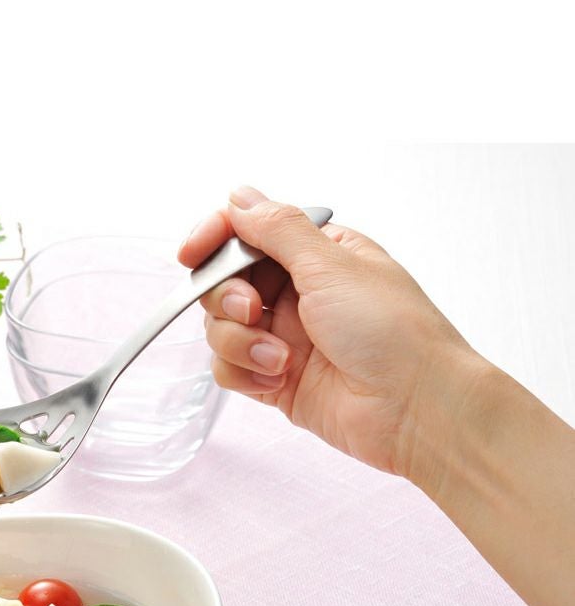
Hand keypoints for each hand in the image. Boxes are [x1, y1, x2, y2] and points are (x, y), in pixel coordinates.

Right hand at [179, 185, 484, 479]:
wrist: (414, 409)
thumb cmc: (393, 332)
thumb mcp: (332, 264)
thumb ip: (277, 230)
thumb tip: (240, 197)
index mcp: (317, 255)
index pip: (247, 234)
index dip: (214, 241)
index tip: (192, 254)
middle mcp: (297, 293)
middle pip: (223, 283)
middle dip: (227, 298)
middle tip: (252, 310)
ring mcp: (283, 339)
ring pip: (220, 329)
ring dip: (239, 343)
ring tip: (279, 359)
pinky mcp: (273, 380)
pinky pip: (229, 370)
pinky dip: (244, 374)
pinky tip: (277, 380)